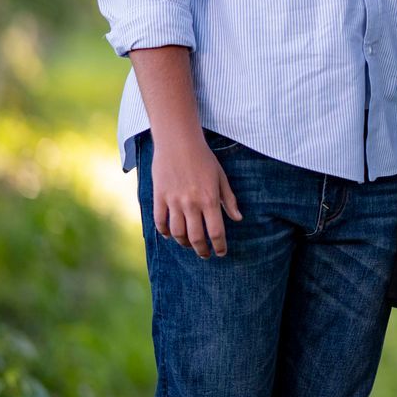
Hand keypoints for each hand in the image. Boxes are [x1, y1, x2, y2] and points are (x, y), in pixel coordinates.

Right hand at [151, 131, 242, 257]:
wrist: (178, 142)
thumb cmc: (203, 158)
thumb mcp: (221, 177)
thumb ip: (229, 199)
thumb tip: (238, 219)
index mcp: (209, 199)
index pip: (216, 232)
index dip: (219, 246)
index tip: (221, 253)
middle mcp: (191, 204)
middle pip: (196, 238)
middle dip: (202, 250)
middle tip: (205, 255)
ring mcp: (173, 201)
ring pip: (177, 233)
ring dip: (184, 244)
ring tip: (189, 245)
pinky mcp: (159, 197)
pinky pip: (159, 222)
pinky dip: (164, 232)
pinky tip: (170, 235)